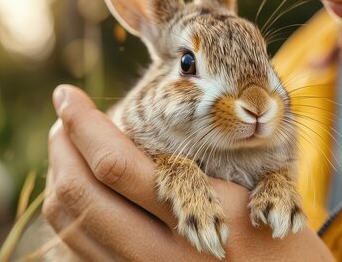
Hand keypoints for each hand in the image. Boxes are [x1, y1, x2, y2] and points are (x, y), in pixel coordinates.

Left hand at [42, 84, 333, 260]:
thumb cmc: (282, 240)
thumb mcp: (262, 191)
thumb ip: (198, 164)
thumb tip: (130, 126)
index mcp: (199, 216)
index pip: (115, 164)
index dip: (82, 123)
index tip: (66, 95)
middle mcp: (161, 255)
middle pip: (79, 194)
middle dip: (61, 146)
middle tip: (63, 119)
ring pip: (71, 226)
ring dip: (59, 177)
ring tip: (69, 148)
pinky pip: (79, 254)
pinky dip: (70, 215)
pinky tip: (81, 190)